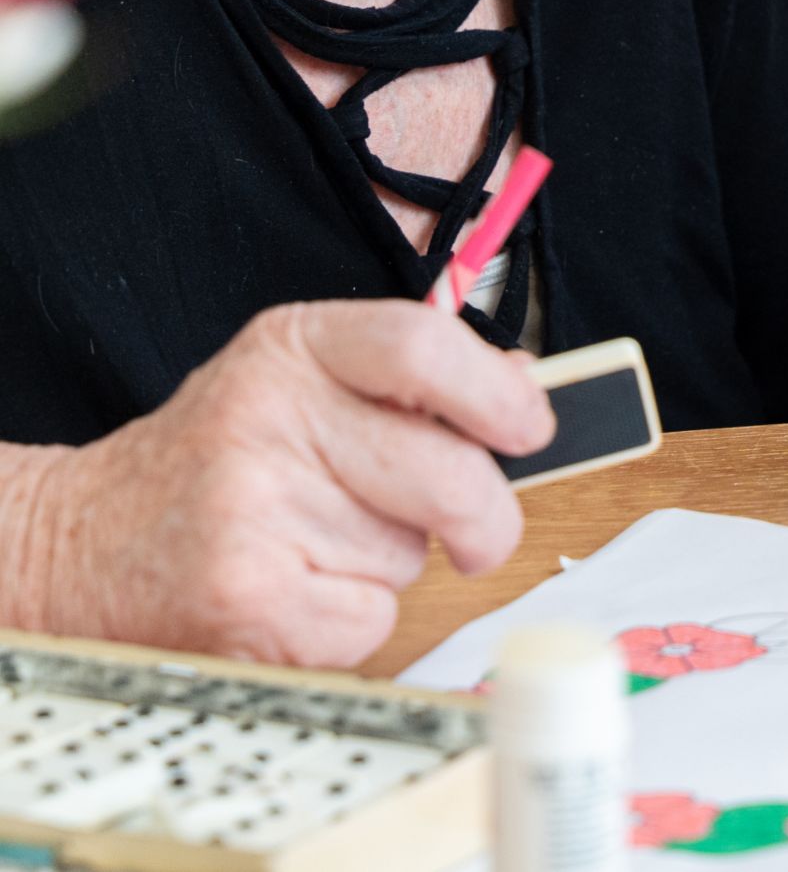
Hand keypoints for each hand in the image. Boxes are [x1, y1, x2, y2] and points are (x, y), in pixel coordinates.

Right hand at [18, 301, 552, 665]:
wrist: (77, 544)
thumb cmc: (213, 458)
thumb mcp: (300, 379)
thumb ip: (411, 377)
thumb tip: (523, 389)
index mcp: (294, 347)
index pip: (423, 347)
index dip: (496, 394)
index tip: (530, 429)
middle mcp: (270, 417)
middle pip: (448, 471)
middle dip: (486, 515)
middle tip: (480, 531)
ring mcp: (252, 509)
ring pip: (411, 553)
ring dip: (394, 562)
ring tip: (317, 542)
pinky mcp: (246, 599)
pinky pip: (371, 620)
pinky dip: (355, 620)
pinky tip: (297, 591)